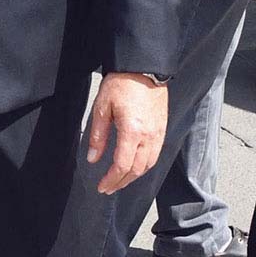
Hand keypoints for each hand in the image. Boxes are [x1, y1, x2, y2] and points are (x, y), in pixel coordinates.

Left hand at [87, 72, 167, 194]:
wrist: (143, 68)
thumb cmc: (121, 83)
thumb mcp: (102, 107)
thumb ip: (98, 135)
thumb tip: (93, 158)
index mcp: (132, 131)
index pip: (122, 165)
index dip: (111, 179)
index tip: (101, 186)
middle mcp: (148, 136)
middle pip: (136, 170)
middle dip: (121, 182)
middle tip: (108, 187)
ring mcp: (158, 134)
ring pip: (148, 165)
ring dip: (133, 176)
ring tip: (120, 180)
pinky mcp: (162, 129)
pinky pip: (155, 155)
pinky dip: (144, 166)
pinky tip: (135, 166)